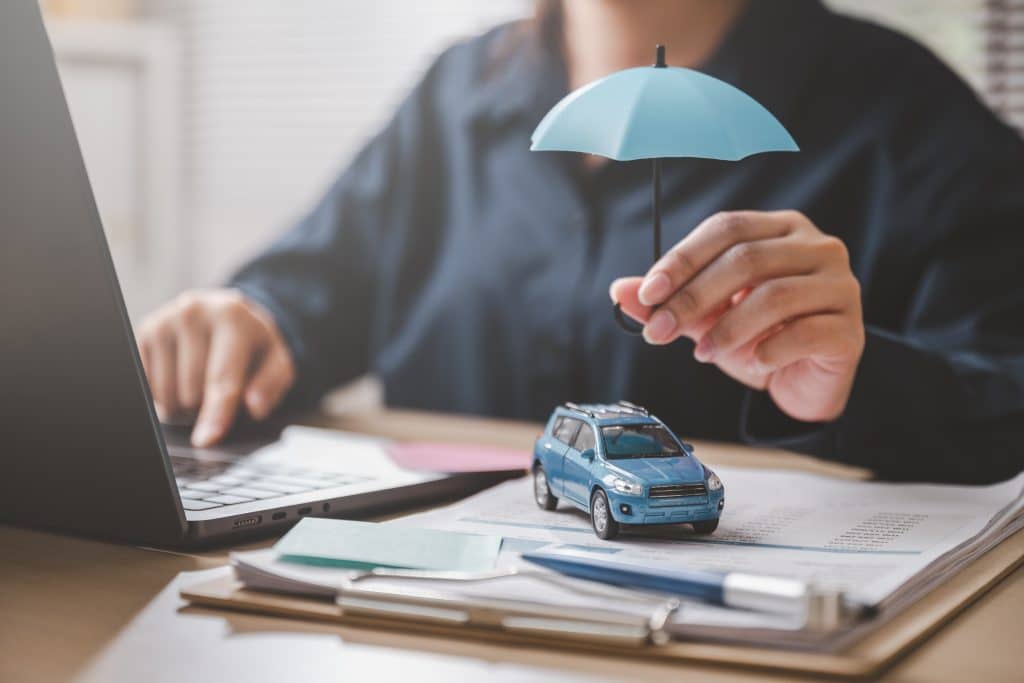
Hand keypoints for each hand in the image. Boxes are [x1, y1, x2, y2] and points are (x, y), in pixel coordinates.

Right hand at [137, 289, 294, 445]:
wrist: (225, 312)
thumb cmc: (252, 344)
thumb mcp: (276, 360)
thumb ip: (271, 385)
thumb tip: (255, 407)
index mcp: (232, 318)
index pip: (222, 377)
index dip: (216, 413)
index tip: (208, 440)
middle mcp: (193, 314)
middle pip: (191, 392)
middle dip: (205, 408)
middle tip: (218, 394)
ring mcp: (164, 322)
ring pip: (166, 394)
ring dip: (182, 404)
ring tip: (199, 384)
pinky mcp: (143, 333)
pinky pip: (147, 386)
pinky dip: (163, 395)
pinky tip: (179, 379)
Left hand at [610, 210, 863, 422]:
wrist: (801, 382)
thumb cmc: (756, 337)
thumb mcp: (704, 318)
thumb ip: (667, 302)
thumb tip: (618, 290)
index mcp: (780, 229)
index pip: (727, 228)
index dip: (683, 258)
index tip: (647, 293)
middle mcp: (817, 247)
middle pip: (747, 259)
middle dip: (694, 298)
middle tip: (657, 331)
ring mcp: (840, 286)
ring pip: (775, 295)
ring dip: (727, 328)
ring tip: (701, 354)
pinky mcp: (850, 330)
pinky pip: (804, 333)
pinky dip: (768, 350)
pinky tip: (751, 363)